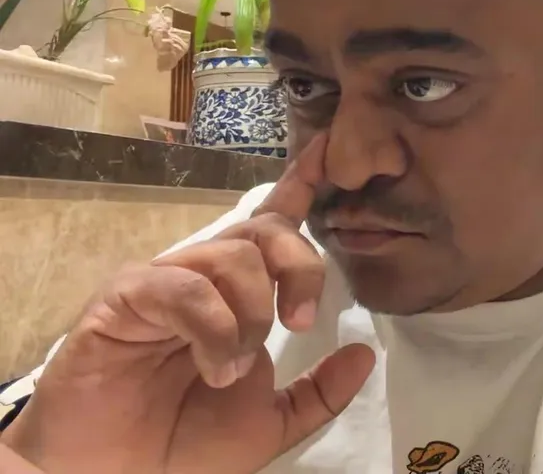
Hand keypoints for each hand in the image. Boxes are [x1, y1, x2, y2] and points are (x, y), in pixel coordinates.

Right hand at [1, 135, 374, 473]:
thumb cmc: (181, 447)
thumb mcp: (268, 422)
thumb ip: (318, 391)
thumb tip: (365, 355)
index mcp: (239, 296)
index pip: (274, 226)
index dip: (300, 185)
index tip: (327, 151)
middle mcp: (204, 278)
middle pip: (267, 230)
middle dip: (300, 267)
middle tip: (300, 322)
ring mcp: (163, 283)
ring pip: (232, 255)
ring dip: (251, 315)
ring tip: (233, 370)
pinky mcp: (125, 297)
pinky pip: (185, 287)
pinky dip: (214, 329)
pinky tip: (215, 368)